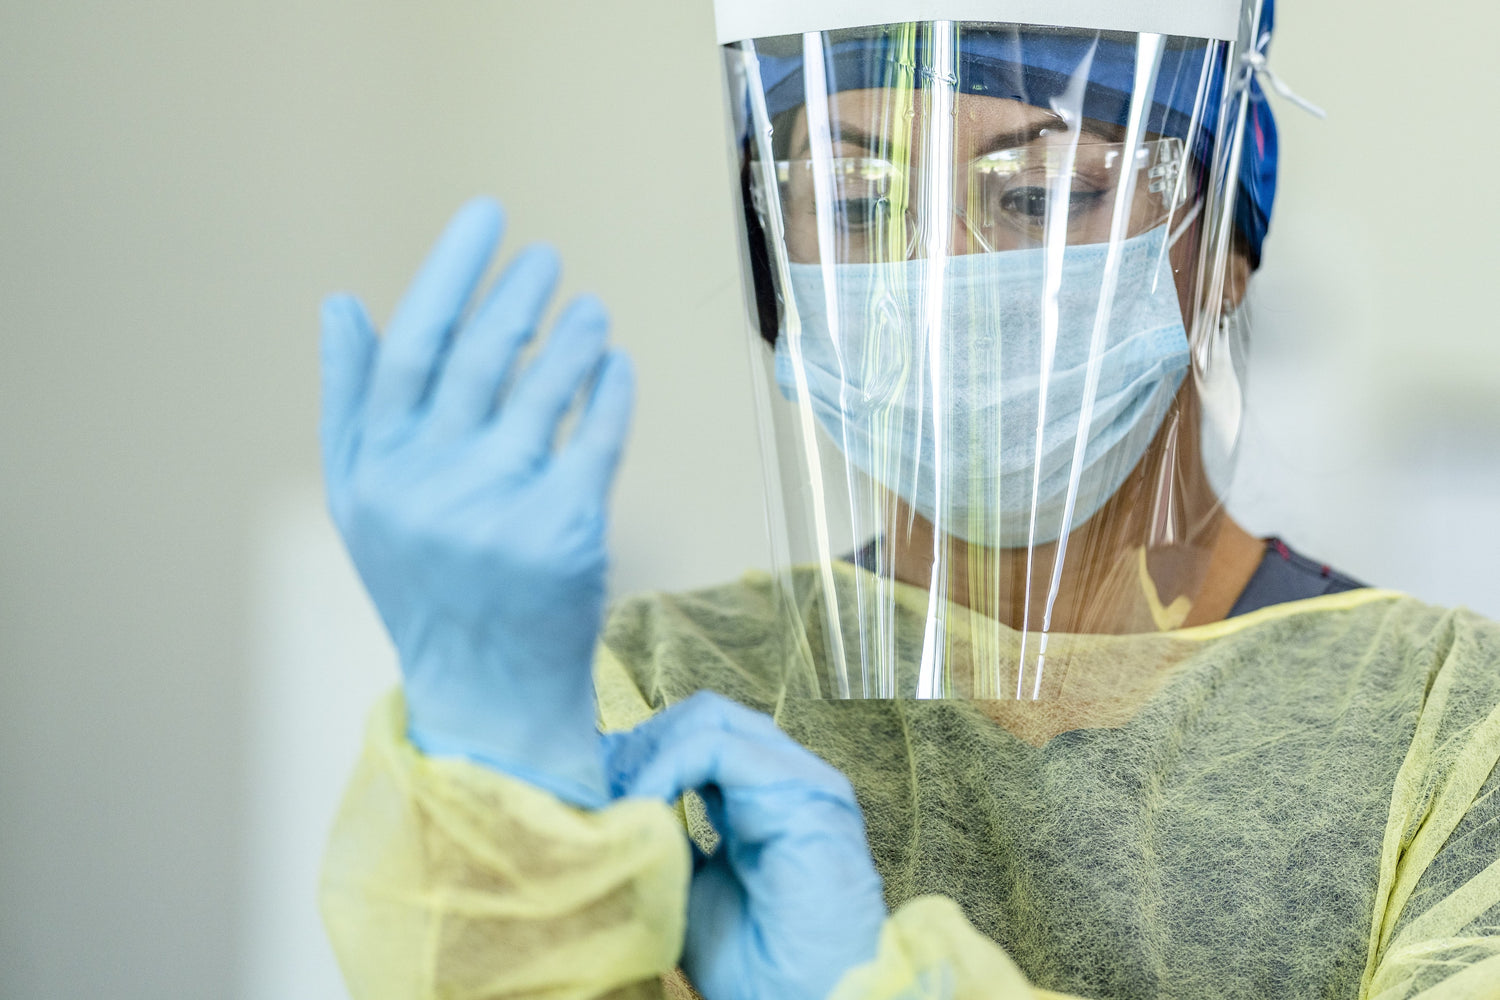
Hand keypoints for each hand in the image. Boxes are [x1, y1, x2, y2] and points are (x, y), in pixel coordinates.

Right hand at [319, 198, 634, 805]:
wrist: (486, 694)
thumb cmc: (426, 583)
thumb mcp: (363, 502)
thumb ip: (351, 402)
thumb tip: (340, 301)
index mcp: (376, 471)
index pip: (412, 347)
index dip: (451, 273)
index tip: (486, 216)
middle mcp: (430, 488)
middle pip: (480, 360)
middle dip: (518, 294)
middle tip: (546, 258)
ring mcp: (501, 512)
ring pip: (545, 392)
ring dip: (572, 337)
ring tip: (589, 309)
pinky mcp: (568, 536)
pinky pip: (597, 438)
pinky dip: (609, 391)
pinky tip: (616, 365)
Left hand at [610, 693, 886, 999]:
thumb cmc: (756, 965)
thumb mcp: (690, 885)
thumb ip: (665, 838)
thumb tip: (613, 801)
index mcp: (767, 798)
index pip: (701, 736)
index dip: (645, 750)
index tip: (596, 783)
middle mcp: (789, 778)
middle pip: (705, 717)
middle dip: (644, 742)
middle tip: (600, 783)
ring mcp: (801, 780)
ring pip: (711, 720)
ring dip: (651, 750)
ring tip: (618, 794)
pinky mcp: (802, 793)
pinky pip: (718, 750)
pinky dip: (668, 765)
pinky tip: (644, 801)